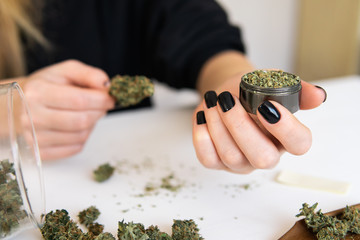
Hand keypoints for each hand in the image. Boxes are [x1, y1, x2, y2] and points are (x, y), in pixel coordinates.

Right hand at [22, 60, 114, 159]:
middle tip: (103, 106)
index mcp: (38, 92)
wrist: (22, 103)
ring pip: (81, 136)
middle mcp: (32, 116)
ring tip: (87, 114)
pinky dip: (83, 138)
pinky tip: (77, 127)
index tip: (111, 98)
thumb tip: (107, 86)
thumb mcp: (67, 71)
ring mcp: (34, 137)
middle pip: (81, 121)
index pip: (79, 100)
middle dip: (99, 113)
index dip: (101, 100)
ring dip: (92, 125)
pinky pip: (75, 148)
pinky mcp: (40, 151)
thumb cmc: (49, 85)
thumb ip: (89, 74)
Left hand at [192, 72, 326, 173]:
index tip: (267, 105)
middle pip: (261, 157)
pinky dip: (201, 135)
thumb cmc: (253, 91)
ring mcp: (241, 163)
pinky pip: (208, 158)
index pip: (298, 144)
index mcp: (286, 137)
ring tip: (213, 100)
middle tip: (227, 100)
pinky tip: (203, 114)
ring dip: (218, 124)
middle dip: (241, 126)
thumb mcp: (274, 83)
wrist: (227, 93)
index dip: (286, 128)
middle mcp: (265, 154)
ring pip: (231, 156)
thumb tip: (318, 96)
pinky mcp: (217, 162)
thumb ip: (297, 89)